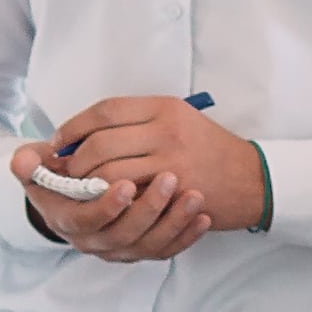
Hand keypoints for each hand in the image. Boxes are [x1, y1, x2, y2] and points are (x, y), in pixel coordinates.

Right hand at [11, 142, 213, 264]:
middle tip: (169, 179)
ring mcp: (121, 249)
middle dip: (148, 210)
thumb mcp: (38, 168)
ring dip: (174, 222)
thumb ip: (30, 163)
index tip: (126, 183)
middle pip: (123, 235)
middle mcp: (94, 242)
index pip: (87, 221)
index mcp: (67, 221)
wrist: (74, 197)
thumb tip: (24, 160)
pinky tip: (203, 216)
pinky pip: (167, 250)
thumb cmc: (61, 177)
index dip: (106, 206)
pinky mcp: (144, 249)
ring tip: (194, 195)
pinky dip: (187, 236)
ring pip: (149, 245)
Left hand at [49, 93, 269, 237]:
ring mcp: (169, 161)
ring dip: (86, 184)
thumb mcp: (180, 119)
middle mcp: (165, 130)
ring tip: (80, 190)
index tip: (60, 140)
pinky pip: (128, 196)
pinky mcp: (173, 191)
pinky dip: (108, 200)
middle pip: (100, 142)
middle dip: (74, 160)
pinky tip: (102, 204)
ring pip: (108, 172)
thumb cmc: (211, 149)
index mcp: (163, 107)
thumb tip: (88, 133)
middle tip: (64, 171)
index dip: (75, 126)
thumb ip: (138, 122)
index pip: (105, 111)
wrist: (252, 179)